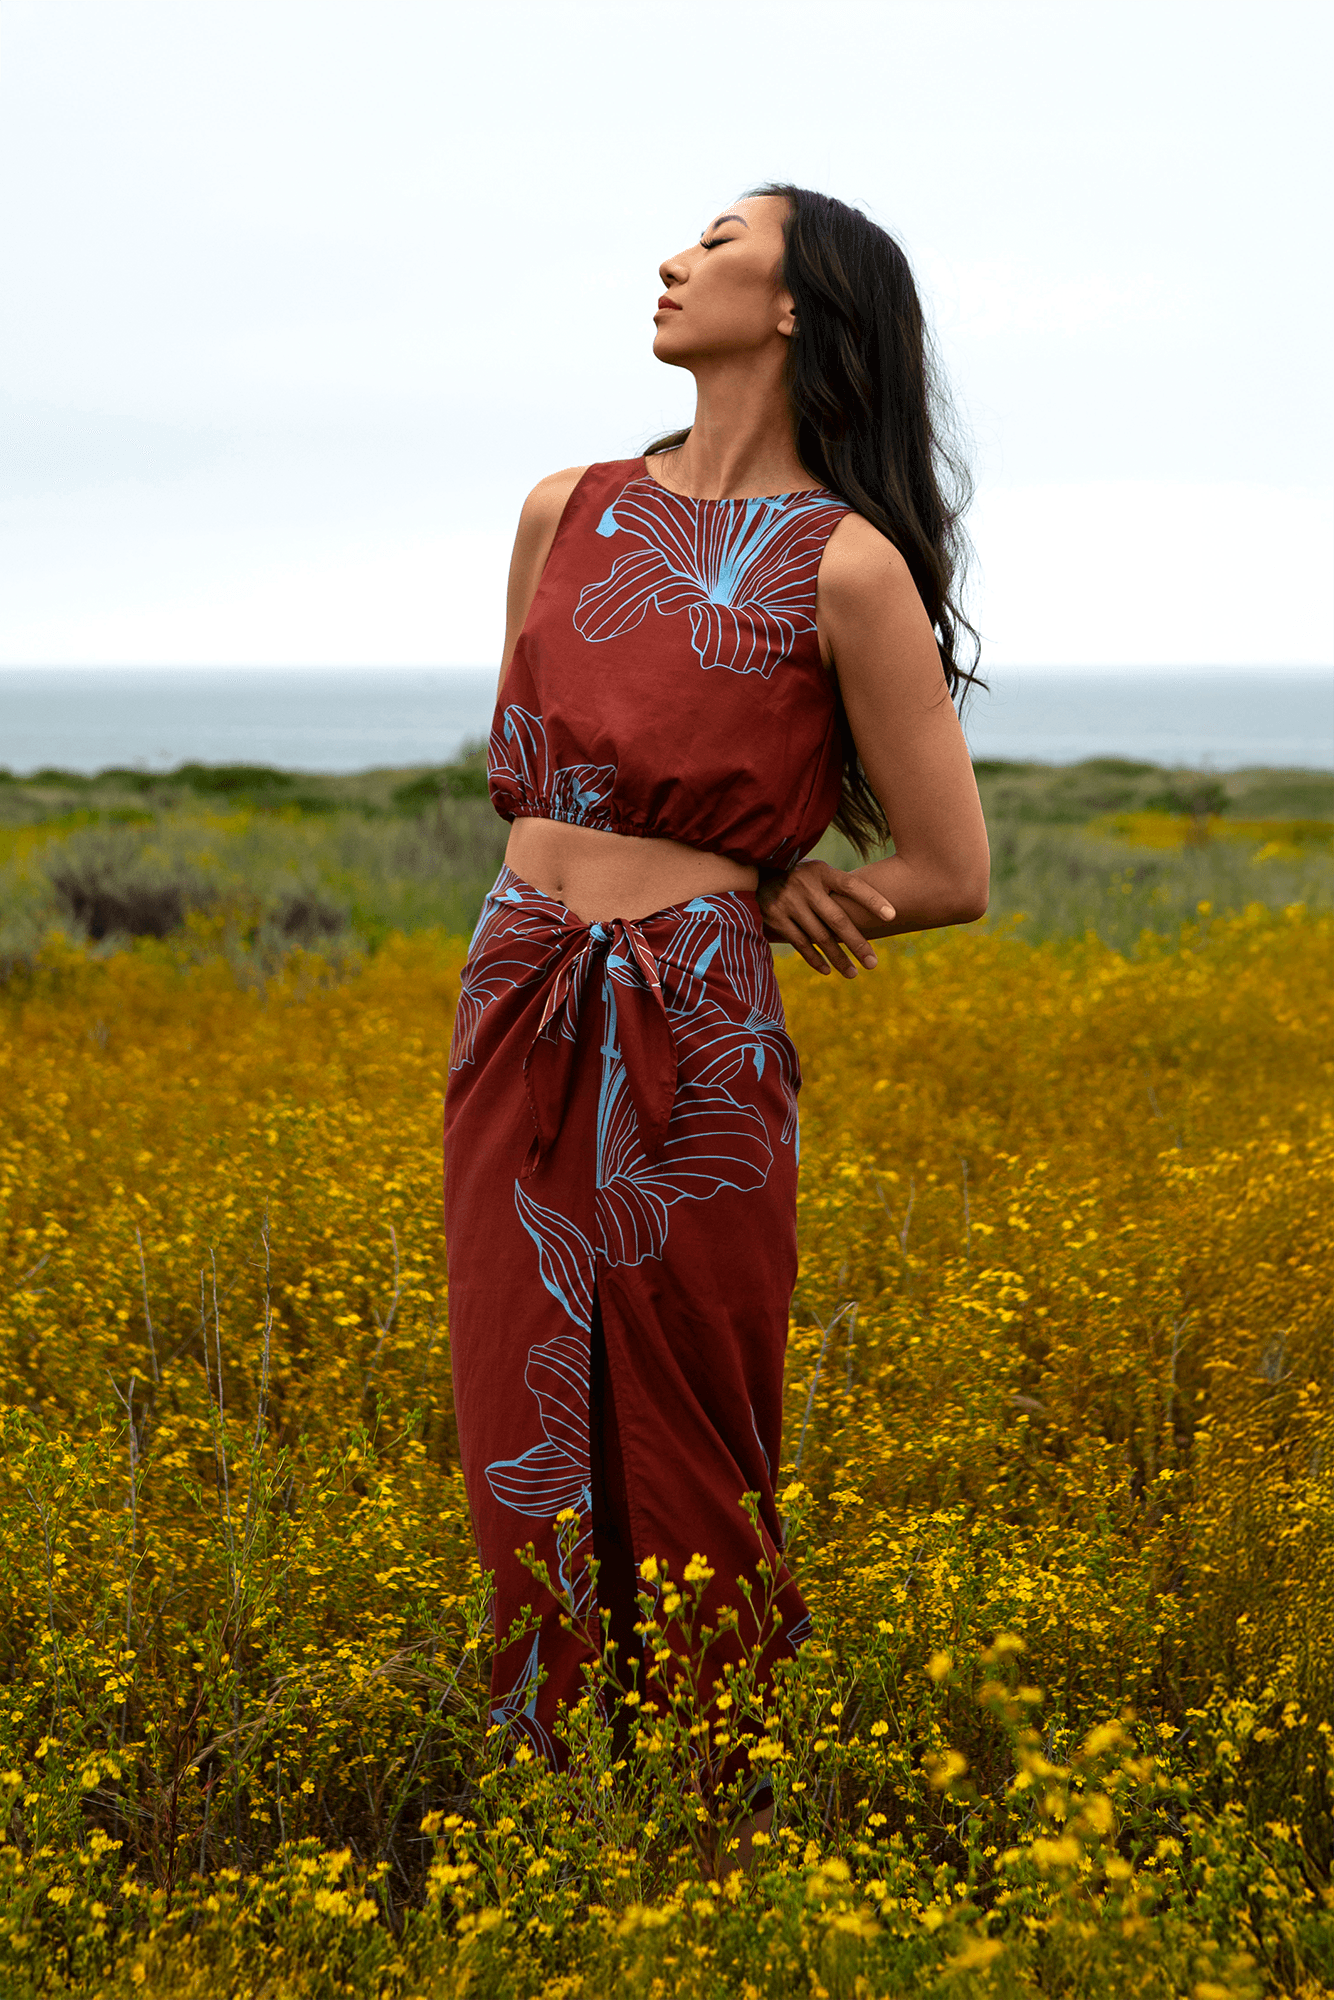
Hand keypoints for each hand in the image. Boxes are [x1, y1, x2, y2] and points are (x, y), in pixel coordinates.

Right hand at [757, 861, 895, 976]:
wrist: (754, 875)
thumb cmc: (798, 876)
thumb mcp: (816, 872)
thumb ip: (836, 887)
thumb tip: (874, 908)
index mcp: (821, 872)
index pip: (852, 885)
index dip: (872, 900)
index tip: (892, 916)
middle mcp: (806, 886)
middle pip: (838, 920)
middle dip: (857, 944)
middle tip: (873, 963)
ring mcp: (789, 903)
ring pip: (820, 937)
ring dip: (838, 958)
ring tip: (853, 973)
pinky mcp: (775, 918)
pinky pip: (800, 944)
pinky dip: (815, 959)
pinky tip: (828, 970)